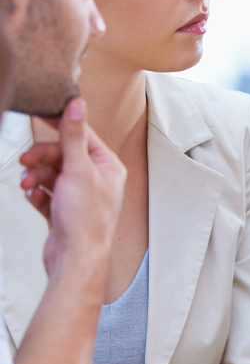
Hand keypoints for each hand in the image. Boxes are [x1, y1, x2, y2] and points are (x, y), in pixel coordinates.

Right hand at [21, 99, 125, 280]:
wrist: (75, 259)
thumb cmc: (85, 219)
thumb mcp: (77, 169)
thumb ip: (74, 135)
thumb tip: (77, 104)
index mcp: (108, 167)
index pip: (83, 136)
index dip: (60, 126)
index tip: (41, 114)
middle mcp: (98, 180)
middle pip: (62, 155)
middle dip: (41, 158)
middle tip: (25, 161)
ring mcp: (80, 197)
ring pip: (51, 175)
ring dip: (36, 177)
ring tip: (27, 184)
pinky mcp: (64, 212)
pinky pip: (46, 195)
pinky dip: (37, 194)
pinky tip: (32, 197)